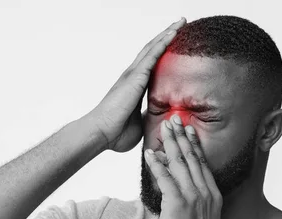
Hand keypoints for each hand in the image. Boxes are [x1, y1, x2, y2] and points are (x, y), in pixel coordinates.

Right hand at [89, 17, 186, 152]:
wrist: (101, 133)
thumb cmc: (115, 134)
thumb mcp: (139, 124)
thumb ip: (148, 118)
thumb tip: (159, 122)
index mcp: (134, 87)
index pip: (151, 65)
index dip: (162, 53)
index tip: (174, 44)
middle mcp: (133, 76)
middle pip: (152, 50)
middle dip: (166, 36)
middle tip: (180, 24)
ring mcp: (133, 74)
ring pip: (153, 47)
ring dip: (167, 33)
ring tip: (180, 21)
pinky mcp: (136, 76)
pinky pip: (153, 54)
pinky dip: (164, 42)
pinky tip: (174, 32)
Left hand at [144, 114, 222, 218]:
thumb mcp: (204, 218)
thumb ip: (198, 201)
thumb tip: (187, 192)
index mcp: (212, 194)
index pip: (201, 163)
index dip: (193, 144)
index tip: (188, 129)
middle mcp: (204, 191)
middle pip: (191, 157)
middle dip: (181, 136)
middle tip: (174, 118)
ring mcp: (192, 196)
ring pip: (179, 163)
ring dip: (169, 143)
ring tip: (163, 128)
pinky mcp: (177, 203)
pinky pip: (165, 178)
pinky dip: (156, 164)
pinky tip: (149, 154)